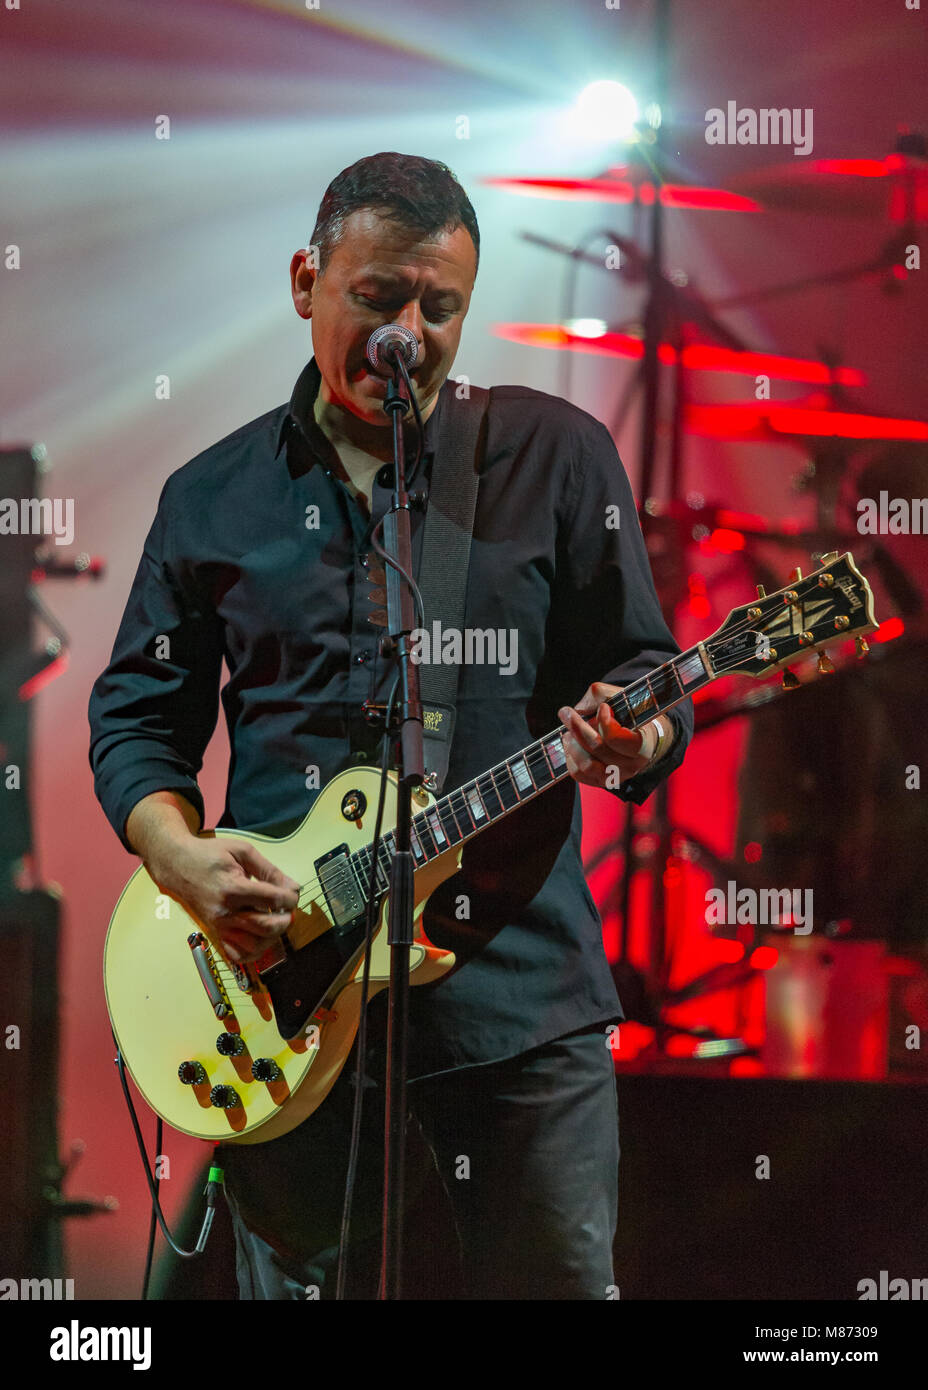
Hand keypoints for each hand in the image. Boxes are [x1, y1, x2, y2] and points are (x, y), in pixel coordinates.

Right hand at [150, 835, 300, 964]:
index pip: (273, 900)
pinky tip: (260, 935)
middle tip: (288, 909)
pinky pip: (238, 954)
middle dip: (287, 919)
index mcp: (233, 888)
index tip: (292, 892)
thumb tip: (292, 887)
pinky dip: (254, 950)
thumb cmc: (208, 855)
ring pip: (255, 945)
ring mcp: (219, 926)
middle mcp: (225, 912)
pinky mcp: (215, 933)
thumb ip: (269, 870)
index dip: (290, 897)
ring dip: (273, 936)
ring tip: (276, 920)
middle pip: (267, 926)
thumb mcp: (242, 851)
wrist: (177, 865)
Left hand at [558, 681, 661, 790]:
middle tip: (566, 712)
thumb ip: (601, 694)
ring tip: (570, 731)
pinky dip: (570, 758)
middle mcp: (631, 765)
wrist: (640, 738)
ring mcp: (616, 777)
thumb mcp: (623, 698)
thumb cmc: (631, 716)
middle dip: (578, 727)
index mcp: (642, 745)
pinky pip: (578, 774)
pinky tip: (573, 744)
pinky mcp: (601, 782)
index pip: (618, 738)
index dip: (605, 722)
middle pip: (598, 748)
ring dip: (573, 745)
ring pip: (586, 764)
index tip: (602, 707)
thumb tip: (580, 709)